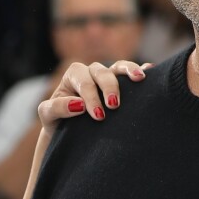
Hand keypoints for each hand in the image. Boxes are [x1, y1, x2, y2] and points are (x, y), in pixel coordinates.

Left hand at [38, 60, 152, 137]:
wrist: (67, 131)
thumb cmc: (57, 121)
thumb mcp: (47, 115)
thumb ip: (57, 107)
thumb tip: (78, 105)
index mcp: (73, 75)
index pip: (83, 80)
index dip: (91, 96)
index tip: (97, 115)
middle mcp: (90, 72)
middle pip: (101, 71)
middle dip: (108, 86)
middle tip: (113, 106)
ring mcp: (107, 78)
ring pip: (118, 67)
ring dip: (128, 70)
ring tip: (139, 78)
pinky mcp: (121, 86)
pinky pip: (131, 73)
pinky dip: (141, 69)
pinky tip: (151, 69)